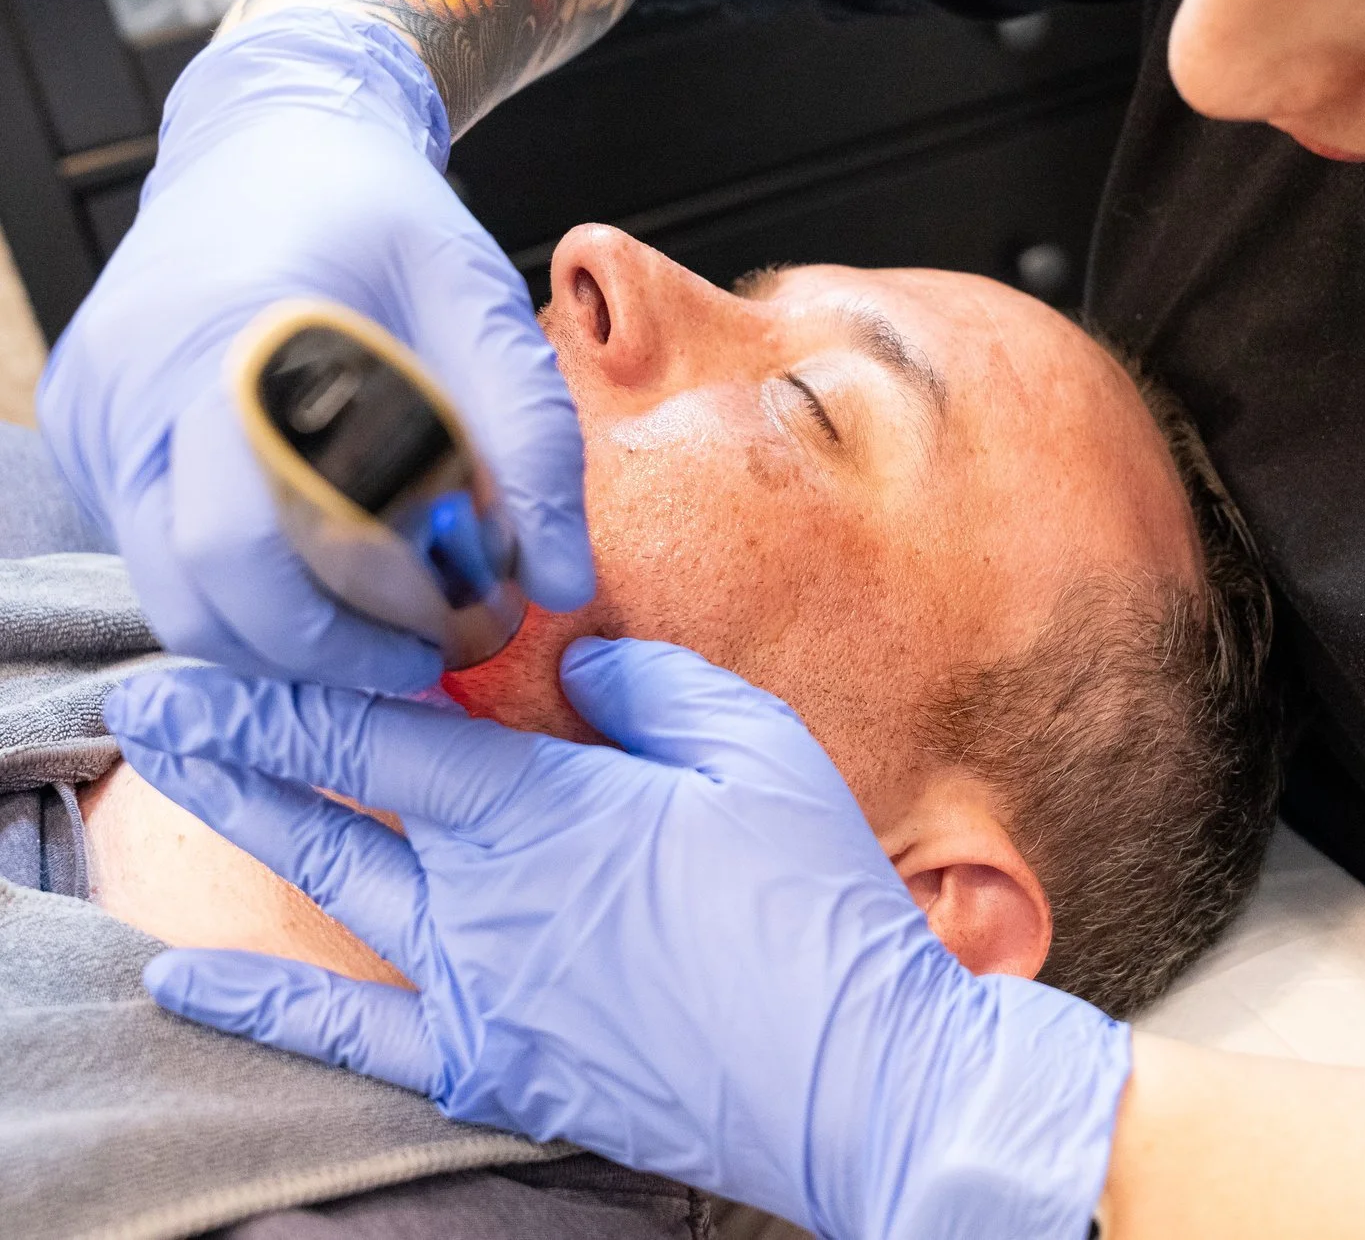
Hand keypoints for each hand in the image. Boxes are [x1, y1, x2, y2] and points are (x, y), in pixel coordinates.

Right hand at [37, 8, 591, 691]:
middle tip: (418, 650)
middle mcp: (131, 387)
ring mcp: (93, 414)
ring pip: (173, 588)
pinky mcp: (87, 432)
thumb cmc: (383, 221)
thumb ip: (532, 443)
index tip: (436, 641)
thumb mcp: (482, 308)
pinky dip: (244, 581)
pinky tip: (325, 556)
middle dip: (315, 650)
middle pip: (199, 595)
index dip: (341, 626)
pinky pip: (157, 548)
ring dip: (280, 628)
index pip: (246, 546)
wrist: (276, 139)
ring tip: (384, 612)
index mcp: (227, 345)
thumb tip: (559, 583)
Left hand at [103, 638, 1129, 1239]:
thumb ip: (648, 686)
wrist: (850, 1071)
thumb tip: (572, 664)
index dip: (285, 691)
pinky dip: (262, 1006)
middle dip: (228, 750)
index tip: (208, 660)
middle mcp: (481, 895)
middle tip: (148, 706)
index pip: (380, 734)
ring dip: (244, 829)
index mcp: (543, 806)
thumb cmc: (812, 896)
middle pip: (327, 806)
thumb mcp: (755, 745)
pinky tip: (184, 981)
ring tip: (165, 781)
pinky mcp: (493, 1065)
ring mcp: (477, 988)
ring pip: (332, 895)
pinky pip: (353, 1034)